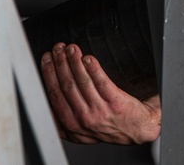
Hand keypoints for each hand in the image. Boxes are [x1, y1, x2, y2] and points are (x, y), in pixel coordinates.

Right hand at [40, 42, 161, 144]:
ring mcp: (100, 111)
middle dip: (59, 64)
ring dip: (74, 62)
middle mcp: (84, 119)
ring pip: (82, 82)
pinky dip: (93, 68)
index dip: (48, 76)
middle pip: (66, 86)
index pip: (54, 96)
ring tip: (71, 48)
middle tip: (57, 49)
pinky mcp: (116, 102)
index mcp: (71, 125)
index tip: (47, 60)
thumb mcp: (82, 135)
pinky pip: (101, 82)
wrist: (137, 129)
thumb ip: (64, 126)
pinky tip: (88, 58)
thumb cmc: (110, 127)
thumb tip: (46, 111)